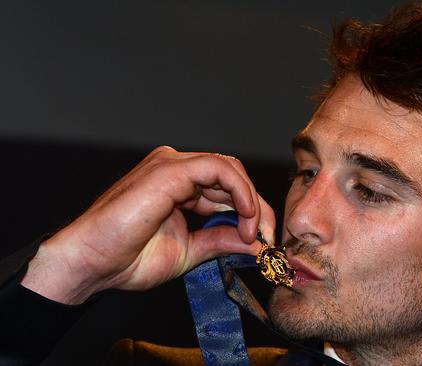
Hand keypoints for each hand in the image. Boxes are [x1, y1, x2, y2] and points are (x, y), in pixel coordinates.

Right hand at [21, 146, 274, 303]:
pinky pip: (219, 169)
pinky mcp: (169, 170)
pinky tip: (245, 218)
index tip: (262, 240)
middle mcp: (176, 169)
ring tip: (253, 233)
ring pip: (230, 168)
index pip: (228, 187)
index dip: (251, 212)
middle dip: (257, 207)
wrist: (90, 263)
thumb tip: (255, 243)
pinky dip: (240, 192)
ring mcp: (171, 165)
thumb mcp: (189, 251)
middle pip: (233, 176)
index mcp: (179, 185)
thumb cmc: (126, 258)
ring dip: (251, 201)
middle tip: (267, 237)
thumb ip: (221, 241)